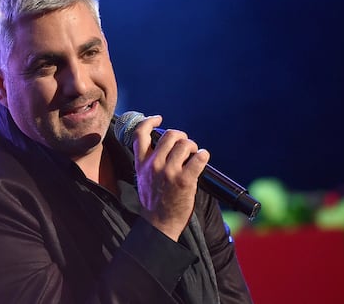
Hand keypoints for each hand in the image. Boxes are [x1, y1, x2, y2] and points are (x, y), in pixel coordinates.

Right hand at [132, 115, 209, 240]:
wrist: (159, 224)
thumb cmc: (154, 202)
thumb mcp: (143, 178)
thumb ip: (149, 161)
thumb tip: (164, 146)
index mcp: (141, 163)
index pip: (140, 134)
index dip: (150, 121)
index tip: (159, 119)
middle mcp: (153, 164)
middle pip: (169, 135)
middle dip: (181, 136)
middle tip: (186, 145)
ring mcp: (169, 172)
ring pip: (185, 144)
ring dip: (193, 146)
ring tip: (195, 154)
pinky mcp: (184, 180)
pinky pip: (199, 157)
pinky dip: (204, 155)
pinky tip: (203, 158)